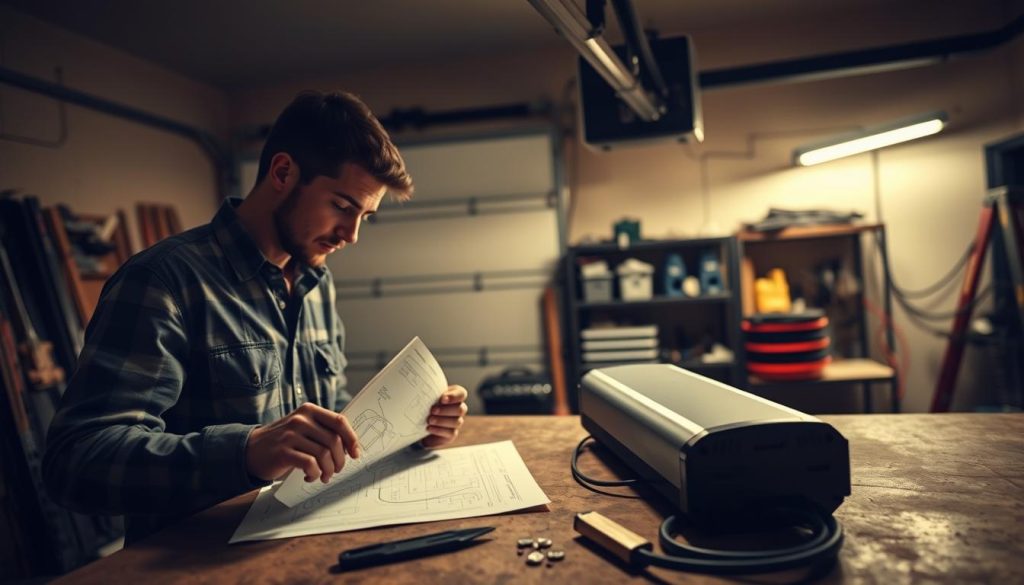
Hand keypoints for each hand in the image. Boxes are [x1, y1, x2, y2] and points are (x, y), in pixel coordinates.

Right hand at [245, 402, 359, 482]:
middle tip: (336, 470)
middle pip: (334, 441)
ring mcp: (291, 434)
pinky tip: (310, 476)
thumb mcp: (303, 428)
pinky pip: (310, 464)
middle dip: (340, 460)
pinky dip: (314, 474)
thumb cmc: (282, 441)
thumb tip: (350, 446)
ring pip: (324, 454)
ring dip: (328, 470)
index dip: (352, 439)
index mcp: (309, 411)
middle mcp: (301, 419)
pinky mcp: (283, 451)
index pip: (339, 421)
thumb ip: (323, 431)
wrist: (250, 449)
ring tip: (323, 476)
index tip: (355, 453)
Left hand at [421, 385, 467, 448]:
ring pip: (456, 422)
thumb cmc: (426, 404)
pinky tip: (429, 428)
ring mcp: (457, 422)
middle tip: (432, 410)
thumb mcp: (428, 396)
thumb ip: (430, 391)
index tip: (442, 399)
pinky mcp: (452, 433)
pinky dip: (439, 430)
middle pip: (461, 409)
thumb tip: (420, 387)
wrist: (420, 422)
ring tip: (429, 420)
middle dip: (445, 410)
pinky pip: (450, 433)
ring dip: (441, 420)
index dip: (454, 396)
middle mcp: (459, 408)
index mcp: (455, 396)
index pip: (461, 394)